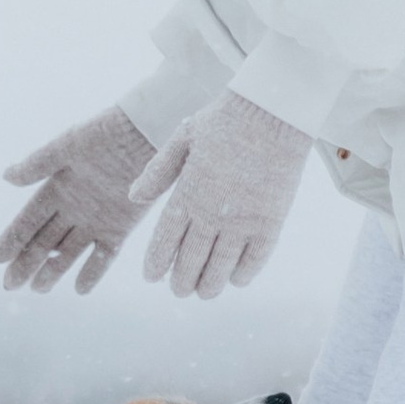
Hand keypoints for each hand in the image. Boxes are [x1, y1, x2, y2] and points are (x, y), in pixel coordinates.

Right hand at [0, 105, 156, 294]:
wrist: (146, 134)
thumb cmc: (105, 134)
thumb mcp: (68, 147)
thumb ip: (38, 165)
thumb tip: (6, 176)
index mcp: (56, 189)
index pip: (28, 221)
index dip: (12, 240)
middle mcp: (72, 209)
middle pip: (43, 242)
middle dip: (26, 263)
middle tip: (10, 285)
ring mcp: (95, 221)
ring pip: (68, 252)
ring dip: (54, 271)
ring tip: (38, 289)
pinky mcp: (120, 229)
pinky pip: (104, 256)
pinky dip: (93, 272)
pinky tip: (79, 290)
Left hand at [128, 93, 311, 297]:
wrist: (272, 111)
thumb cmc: (224, 120)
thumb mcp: (182, 139)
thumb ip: (157, 172)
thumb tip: (133, 197)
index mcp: (187, 193)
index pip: (165, 239)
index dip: (157, 263)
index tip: (151, 277)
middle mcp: (212, 212)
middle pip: (192, 260)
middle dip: (182, 280)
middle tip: (179, 290)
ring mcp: (243, 219)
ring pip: (221, 266)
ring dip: (210, 284)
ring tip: (203, 293)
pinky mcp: (271, 220)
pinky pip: (256, 258)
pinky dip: (245, 273)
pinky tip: (237, 280)